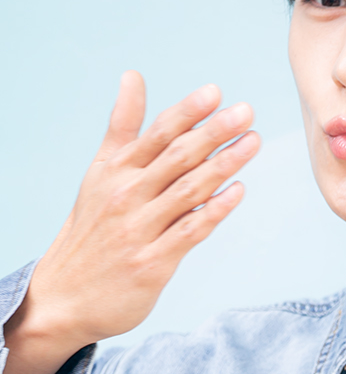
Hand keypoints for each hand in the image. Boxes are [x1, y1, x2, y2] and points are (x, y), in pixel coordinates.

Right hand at [2, 71, 259, 373]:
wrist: (63, 297)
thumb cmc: (91, 230)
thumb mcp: (100, 172)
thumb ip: (124, 126)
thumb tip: (133, 75)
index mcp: (116, 171)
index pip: (156, 134)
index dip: (187, 112)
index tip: (215, 92)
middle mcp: (126, 196)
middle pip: (176, 157)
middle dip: (213, 133)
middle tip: (246, 112)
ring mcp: (139, 230)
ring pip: (188, 191)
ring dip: (224, 165)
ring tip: (253, 143)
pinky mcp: (152, 263)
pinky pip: (190, 231)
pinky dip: (214, 211)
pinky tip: (238, 192)